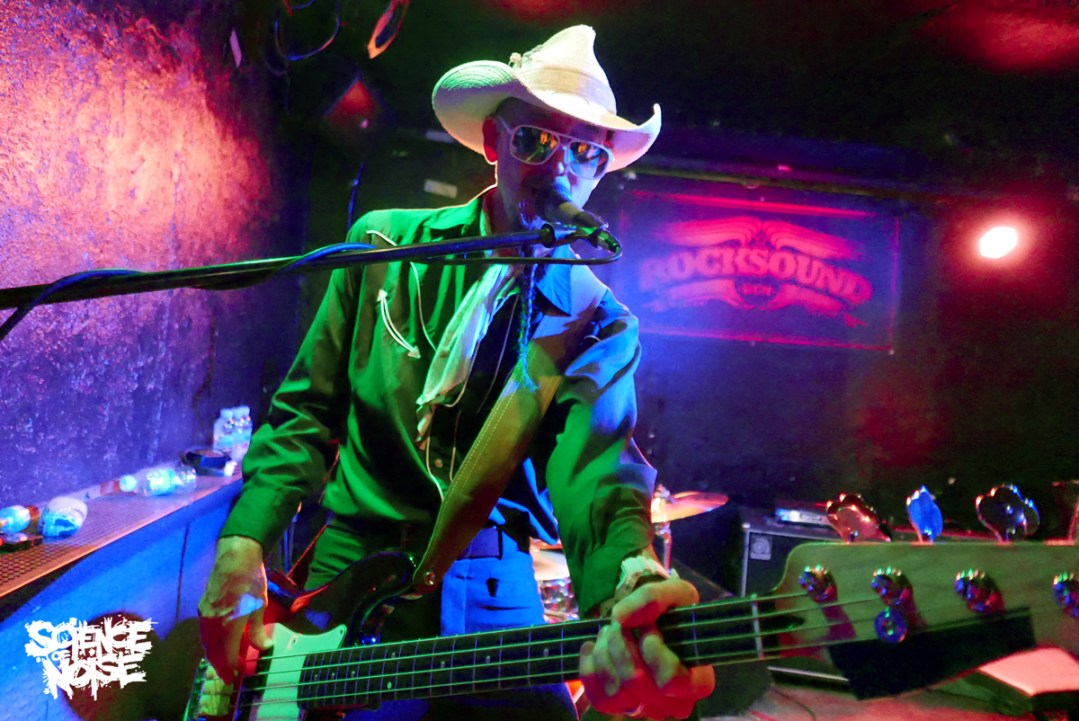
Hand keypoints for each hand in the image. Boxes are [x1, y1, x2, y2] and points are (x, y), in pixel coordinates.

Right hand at [197, 536, 272, 684]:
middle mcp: (211, 622)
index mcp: (227, 625)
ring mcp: (204, 614)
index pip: (226, 655)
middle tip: (229, 675)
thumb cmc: (250, 581)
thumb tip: (263, 648)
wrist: (235, 556)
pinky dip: (209, 642)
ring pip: (206, 642)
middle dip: (220, 665)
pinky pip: (203, 632)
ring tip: (223, 662)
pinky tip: (218, 642)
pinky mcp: (202, 606)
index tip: (238, 675)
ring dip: (213, 654)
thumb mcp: (259, 606)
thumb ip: (257, 630)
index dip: (231, 667)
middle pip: (212, 651)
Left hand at [579, 578, 715, 719]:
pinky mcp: (620, 708)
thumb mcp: (674, 592)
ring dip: (605, 653)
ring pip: (615, 691)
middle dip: (621, 643)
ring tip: (609, 631)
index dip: (653, 650)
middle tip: (620, 622)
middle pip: (636, 682)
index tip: (648, 626)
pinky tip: (592, 647)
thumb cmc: (671, 613)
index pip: (672, 680)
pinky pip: (598, 698)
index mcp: (698, 681)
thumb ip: (654, 597)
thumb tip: (622, 617)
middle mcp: (674, 704)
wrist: (650, 622)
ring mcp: (646, 709)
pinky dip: (589, 667)